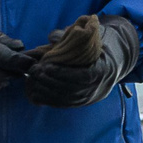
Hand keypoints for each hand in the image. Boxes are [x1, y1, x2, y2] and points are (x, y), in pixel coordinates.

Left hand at [23, 14, 139, 107]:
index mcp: (103, 71)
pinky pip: (61, 105)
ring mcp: (88, 98)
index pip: (83, 76)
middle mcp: (96, 88)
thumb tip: (51, 37)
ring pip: (64, 99)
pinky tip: (34, 90)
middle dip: (49, 81)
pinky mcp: (79, 103)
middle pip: (71, 89)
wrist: (110, 68)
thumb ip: (72, 37)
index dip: (64, 73)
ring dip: (45, 90)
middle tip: (34, 71)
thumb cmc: (97, 50)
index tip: (47, 67)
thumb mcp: (91, 40)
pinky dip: (46, 99)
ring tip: (31, 79)